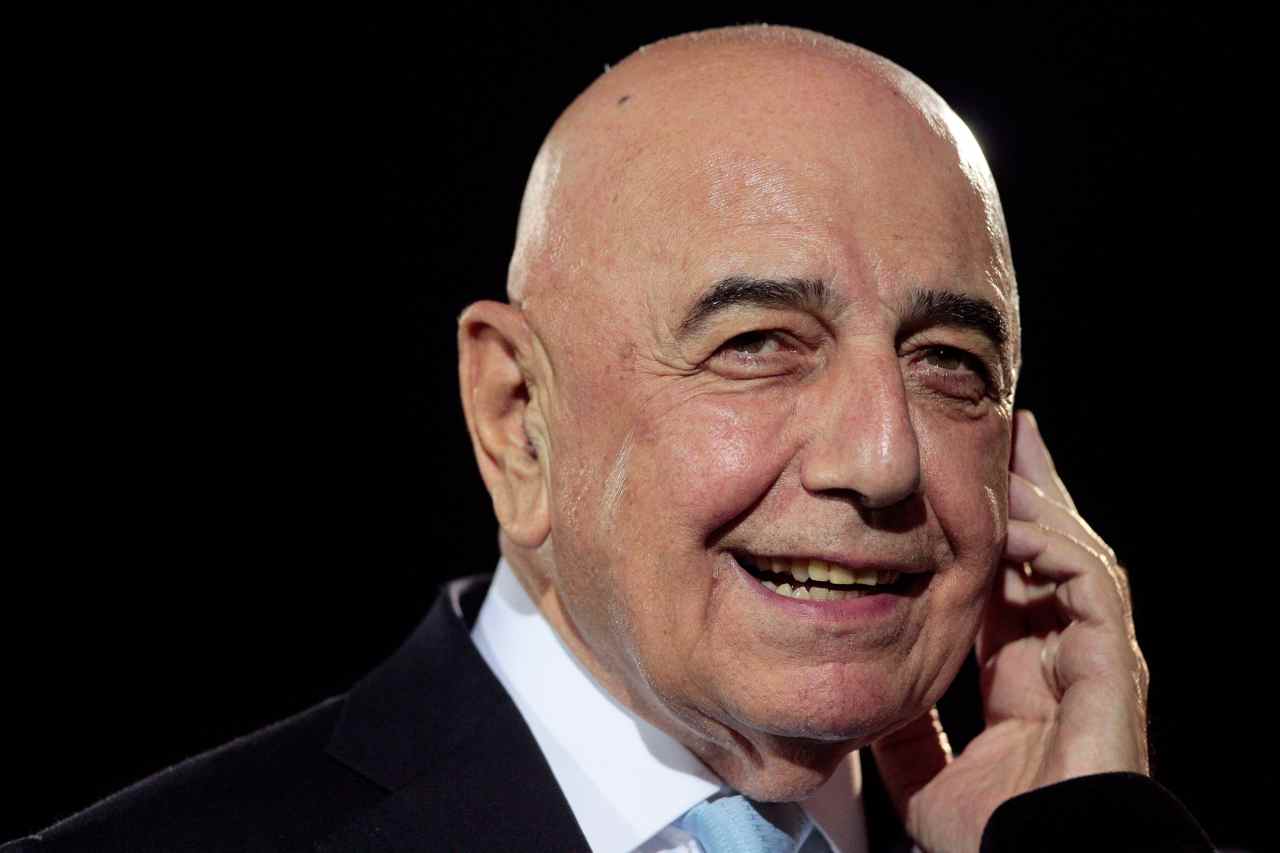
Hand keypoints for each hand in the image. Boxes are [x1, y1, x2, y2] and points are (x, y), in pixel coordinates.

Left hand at [871, 410, 1149, 852]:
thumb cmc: (991, 838)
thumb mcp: (926, 770)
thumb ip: (904, 730)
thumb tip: (866, 696)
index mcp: (1025, 680)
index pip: (1012, 586)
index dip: (994, 537)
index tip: (967, 488)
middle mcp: (1065, 659)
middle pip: (1053, 553)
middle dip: (1033, 491)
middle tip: (1009, 431)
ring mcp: (1094, 659)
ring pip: (1075, 556)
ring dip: (1043, 502)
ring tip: (1014, 447)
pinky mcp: (1112, 664)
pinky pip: (1089, 585)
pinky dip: (1053, 548)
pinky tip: (1014, 522)